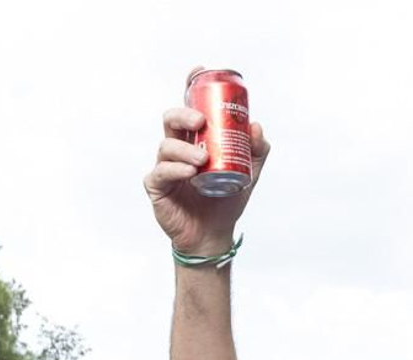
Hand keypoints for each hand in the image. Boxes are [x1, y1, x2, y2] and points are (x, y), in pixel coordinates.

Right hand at [145, 87, 270, 256]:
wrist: (214, 234)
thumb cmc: (226, 200)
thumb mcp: (249, 173)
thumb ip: (257, 149)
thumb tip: (256, 126)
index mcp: (196, 138)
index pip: (189, 106)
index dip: (190, 86)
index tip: (198, 71)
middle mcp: (178, 147)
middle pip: (172, 118)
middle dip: (184, 113)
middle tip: (201, 121)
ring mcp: (164, 165)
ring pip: (166, 144)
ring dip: (185, 148)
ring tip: (203, 159)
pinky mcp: (156, 186)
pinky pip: (160, 171)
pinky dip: (175, 168)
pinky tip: (189, 171)